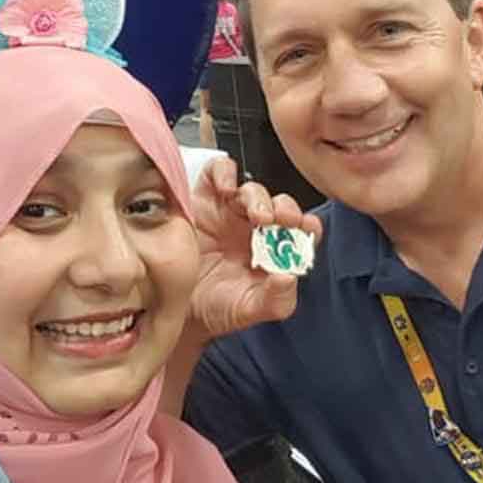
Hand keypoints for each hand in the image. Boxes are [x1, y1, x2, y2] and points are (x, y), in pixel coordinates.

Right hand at [189, 156, 323, 339]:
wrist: (174, 308)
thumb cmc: (214, 309)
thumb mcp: (248, 310)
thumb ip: (276, 300)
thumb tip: (288, 277)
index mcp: (273, 252)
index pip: (300, 230)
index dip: (308, 225)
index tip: (308, 228)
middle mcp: (255, 229)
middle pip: (279, 205)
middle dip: (285, 209)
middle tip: (280, 221)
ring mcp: (228, 212)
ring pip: (251, 189)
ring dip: (258, 198)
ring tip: (256, 216)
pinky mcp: (202, 200)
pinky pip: (216, 173)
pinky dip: (224, 172)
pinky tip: (226, 189)